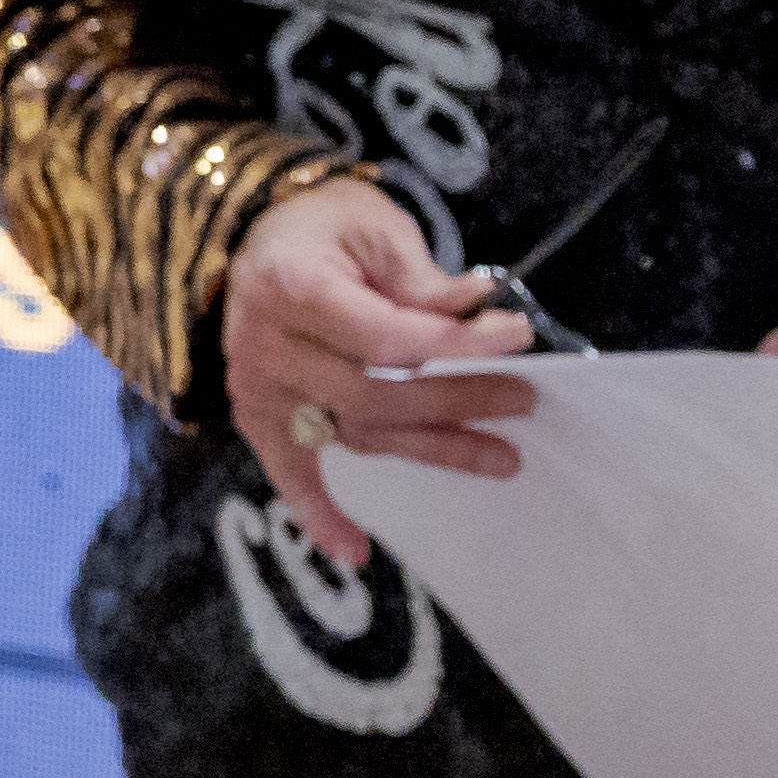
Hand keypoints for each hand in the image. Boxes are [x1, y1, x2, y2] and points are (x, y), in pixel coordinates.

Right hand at [219, 176, 535, 566]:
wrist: (252, 236)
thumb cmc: (320, 227)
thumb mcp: (373, 226)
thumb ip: (419, 277)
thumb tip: (478, 306)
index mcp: (293, 286)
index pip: (385, 335)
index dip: (455, 343)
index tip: (516, 334)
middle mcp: (267, 345)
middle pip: (374, 394)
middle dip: (457, 399)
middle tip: (525, 399)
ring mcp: (260, 387)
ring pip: (358, 432)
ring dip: (433, 451)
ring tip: (505, 458)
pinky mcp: (261, 415)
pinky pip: (289, 471)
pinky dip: (316, 513)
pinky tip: (355, 551)